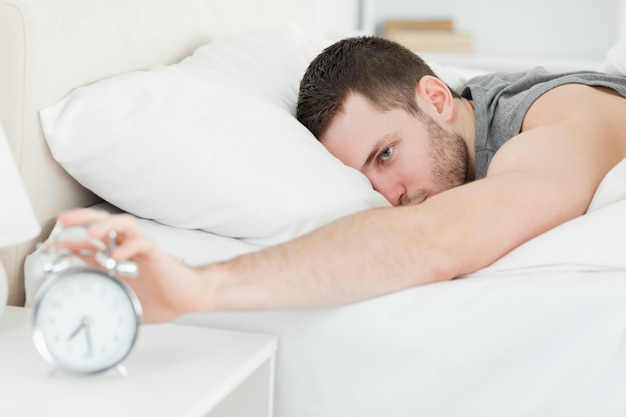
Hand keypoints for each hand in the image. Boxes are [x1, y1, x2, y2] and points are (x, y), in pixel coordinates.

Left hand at [56, 208, 213, 322]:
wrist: (190, 296)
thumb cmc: (163, 297)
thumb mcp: (125, 300)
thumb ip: (107, 299)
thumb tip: (86, 314)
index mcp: (118, 259)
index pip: (89, 243)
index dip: (69, 241)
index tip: (50, 246)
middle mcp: (128, 249)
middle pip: (104, 223)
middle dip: (82, 219)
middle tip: (63, 221)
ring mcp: (142, 249)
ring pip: (123, 224)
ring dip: (105, 225)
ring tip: (91, 232)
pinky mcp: (157, 254)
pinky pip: (142, 243)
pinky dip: (129, 247)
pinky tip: (119, 255)